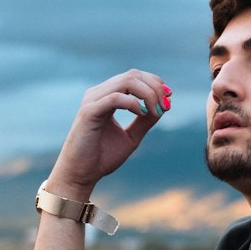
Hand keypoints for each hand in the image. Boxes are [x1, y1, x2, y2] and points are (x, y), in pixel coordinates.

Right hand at [47, 70, 171, 196]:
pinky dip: (133, 103)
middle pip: (132, 75)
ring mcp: (92, 101)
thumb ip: (145, 121)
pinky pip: (115, 98)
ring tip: (156, 112)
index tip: (169, 97)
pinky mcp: (89, 112)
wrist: (81, 174)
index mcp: (106, 96)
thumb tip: (163, 106)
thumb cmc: (102, 157)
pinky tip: (141, 114)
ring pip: (126, 82)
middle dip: (155, 87)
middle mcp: (98, 94)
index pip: (134, 77)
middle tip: (166, 105)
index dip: (154, 83)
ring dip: (148, 94)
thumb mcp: (131, 137)